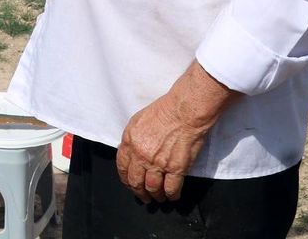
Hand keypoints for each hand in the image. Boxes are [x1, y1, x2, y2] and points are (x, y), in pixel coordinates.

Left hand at [114, 61, 238, 203]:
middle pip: (135, 182)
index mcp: (129, 142)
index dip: (126, 180)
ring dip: (155, 196)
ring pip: (152, 189)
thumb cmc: (163, 110)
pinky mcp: (176, 168)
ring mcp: (158, 163)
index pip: (122, 168)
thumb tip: (131, 152)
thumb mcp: (138, 121)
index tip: (130, 184)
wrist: (184, 111)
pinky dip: (172, 195)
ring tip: (158, 198)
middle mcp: (141, 155)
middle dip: (139, 192)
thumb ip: (132, 139)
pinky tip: (173, 196)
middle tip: (144, 196)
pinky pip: (171, 189)